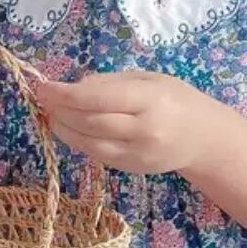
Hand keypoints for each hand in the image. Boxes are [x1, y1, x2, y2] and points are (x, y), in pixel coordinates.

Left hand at [35, 71, 218, 175]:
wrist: (204, 138)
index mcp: (149, 100)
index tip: (43, 86)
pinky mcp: (131, 168)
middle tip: (43, 98)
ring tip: (51, 114)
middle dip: (60, 110)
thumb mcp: (148, 79)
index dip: (65, 94)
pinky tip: (69, 129)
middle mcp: (143, 130)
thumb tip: (74, 87)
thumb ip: (111, 82)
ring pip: (89, 142)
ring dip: (64, 128)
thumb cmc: (176, 100)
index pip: (98, 99)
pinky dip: (78, 141)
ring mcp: (137, 153)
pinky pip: (97, 154)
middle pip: (90, 122)